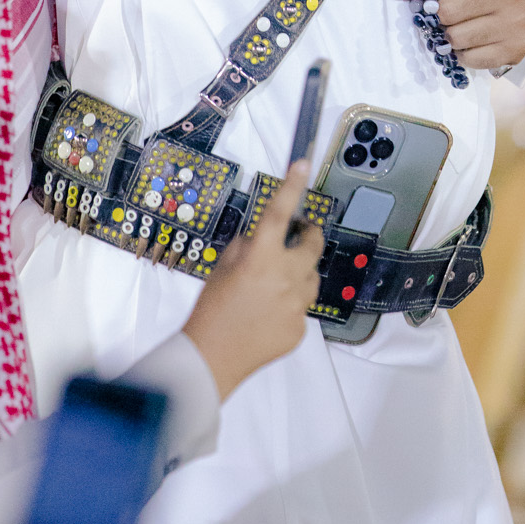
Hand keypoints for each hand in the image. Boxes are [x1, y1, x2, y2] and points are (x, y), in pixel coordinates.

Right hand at [180, 162, 322, 397]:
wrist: (213, 357)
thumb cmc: (211, 311)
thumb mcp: (222, 268)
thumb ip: (246, 247)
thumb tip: (261, 236)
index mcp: (260, 257)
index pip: (278, 212)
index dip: (292, 186)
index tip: (303, 165)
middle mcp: (284, 277)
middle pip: (313, 246)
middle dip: (309, 237)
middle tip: (302, 235)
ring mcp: (297, 304)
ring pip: (312, 279)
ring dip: (300, 275)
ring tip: (274, 286)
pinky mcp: (301, 327)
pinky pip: (302, 308)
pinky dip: (290, 306)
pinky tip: (268, 314)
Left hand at [381, 0, 524, 70]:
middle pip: (448, 11)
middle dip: (434, 13)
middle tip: (435, 11)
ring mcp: (517, 20)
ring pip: (457, 38)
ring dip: (446, 34)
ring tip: (455, 24)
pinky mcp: (518, 47)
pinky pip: (471, 59)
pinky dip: (462, 52)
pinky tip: (470, 39)